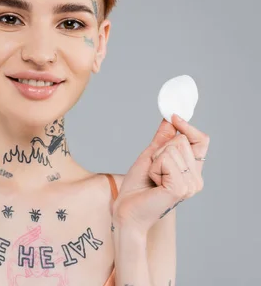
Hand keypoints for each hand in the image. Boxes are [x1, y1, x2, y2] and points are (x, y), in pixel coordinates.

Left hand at [113, 114, 209, 233]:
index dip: (188, 127)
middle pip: (182, 140)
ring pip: (173, 148)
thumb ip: (163, 139)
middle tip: (153, 171)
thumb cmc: (137, 187)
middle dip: (160, 150)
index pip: (201, 141)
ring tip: (153, 178)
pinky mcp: (180, 188)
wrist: (126, 211)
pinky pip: (166, 159)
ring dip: (155, 160)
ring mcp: (190, 185)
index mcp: (192, 171)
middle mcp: (196, 178)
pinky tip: (153, 183)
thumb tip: (170, 118)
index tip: (174, 117)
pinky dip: (154, 167)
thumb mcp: (150, 157)